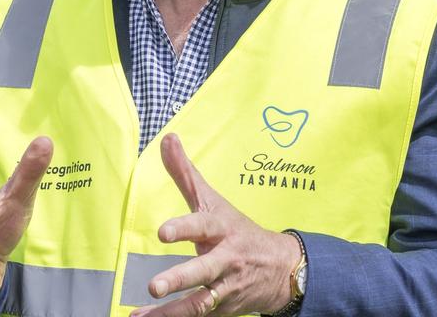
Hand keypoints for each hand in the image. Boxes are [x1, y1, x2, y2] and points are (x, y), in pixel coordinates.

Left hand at [132, 134, 301, 316]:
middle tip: (154, 286)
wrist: (282, 269)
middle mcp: (225, 260)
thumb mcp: (213, 201)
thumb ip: (185, 174)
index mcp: (221, 230)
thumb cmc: (237, 229)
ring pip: (199, 304)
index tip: (163, 232)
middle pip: (202, 271)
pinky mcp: (223, 310)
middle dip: (179, 279)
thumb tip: (167, 138)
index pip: (203, 226)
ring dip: (171, 313)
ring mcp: (224, 288)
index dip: (184, 228)